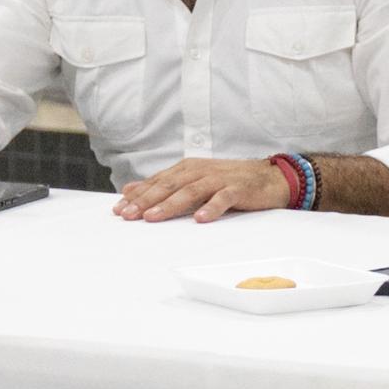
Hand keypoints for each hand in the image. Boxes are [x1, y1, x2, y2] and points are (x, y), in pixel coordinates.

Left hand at [113, 155, 298, 222]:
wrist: (269, 177)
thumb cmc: (228, 181)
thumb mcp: (192, 180)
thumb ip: (163, 185)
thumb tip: (131, 190)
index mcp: (187, 169)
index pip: (157, 182)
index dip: (137, 195)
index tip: (118, 210)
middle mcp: (200, 171)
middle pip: (169, 186)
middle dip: (146, 200)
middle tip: (128, 215)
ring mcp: (219, 179)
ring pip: (191, 192)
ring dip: (171, 205)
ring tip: (154, 217)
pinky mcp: (238, 189)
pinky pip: (223, 199)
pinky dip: (212, 208)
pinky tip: (201, 219)